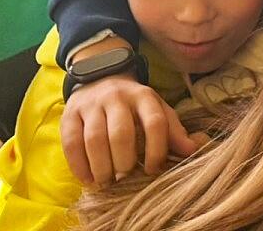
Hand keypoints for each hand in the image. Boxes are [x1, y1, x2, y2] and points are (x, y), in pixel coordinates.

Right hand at [60, 75, 196, 184]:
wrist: (100, 79)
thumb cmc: (134, 105)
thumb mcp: (157, 110)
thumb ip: (173, 130)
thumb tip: (192, 150)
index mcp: (144, 96)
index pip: (155, 122)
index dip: (156, 149)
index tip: (152, 170)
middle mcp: (118, 98)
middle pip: (121, 133)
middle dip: (124, 161)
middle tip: (125, 178)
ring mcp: (92, 105)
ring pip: (94, 139)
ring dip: (101, 167)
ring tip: (107, 182)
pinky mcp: (70, 114)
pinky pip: (71, 142)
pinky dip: (79, 165)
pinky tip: (88, 179)